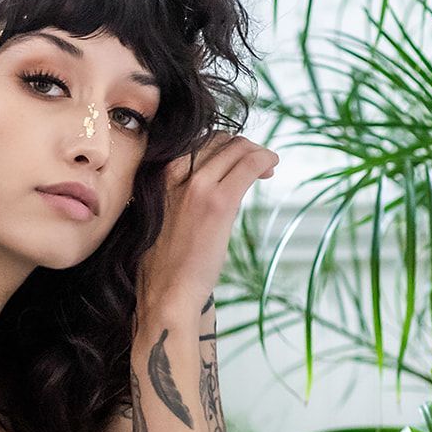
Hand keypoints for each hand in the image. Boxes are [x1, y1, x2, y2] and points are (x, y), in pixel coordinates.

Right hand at [136, 132, 277, 319]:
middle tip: (259, 164)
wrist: (166, 291)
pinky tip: (271, 166)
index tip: (239, 160)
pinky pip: (249, 164)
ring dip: (257, 152)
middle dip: (243, 147)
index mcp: (159, 175)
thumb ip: (183, 192)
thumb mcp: (166, 215)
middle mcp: (176, 173)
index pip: (198, 142)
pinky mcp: (219, 201)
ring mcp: (198, 185)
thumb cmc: (166, 262)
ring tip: (267, 167)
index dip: (224, 147)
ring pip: (237, 148)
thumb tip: (213, 182)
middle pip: (219, 140)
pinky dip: (265, 158)